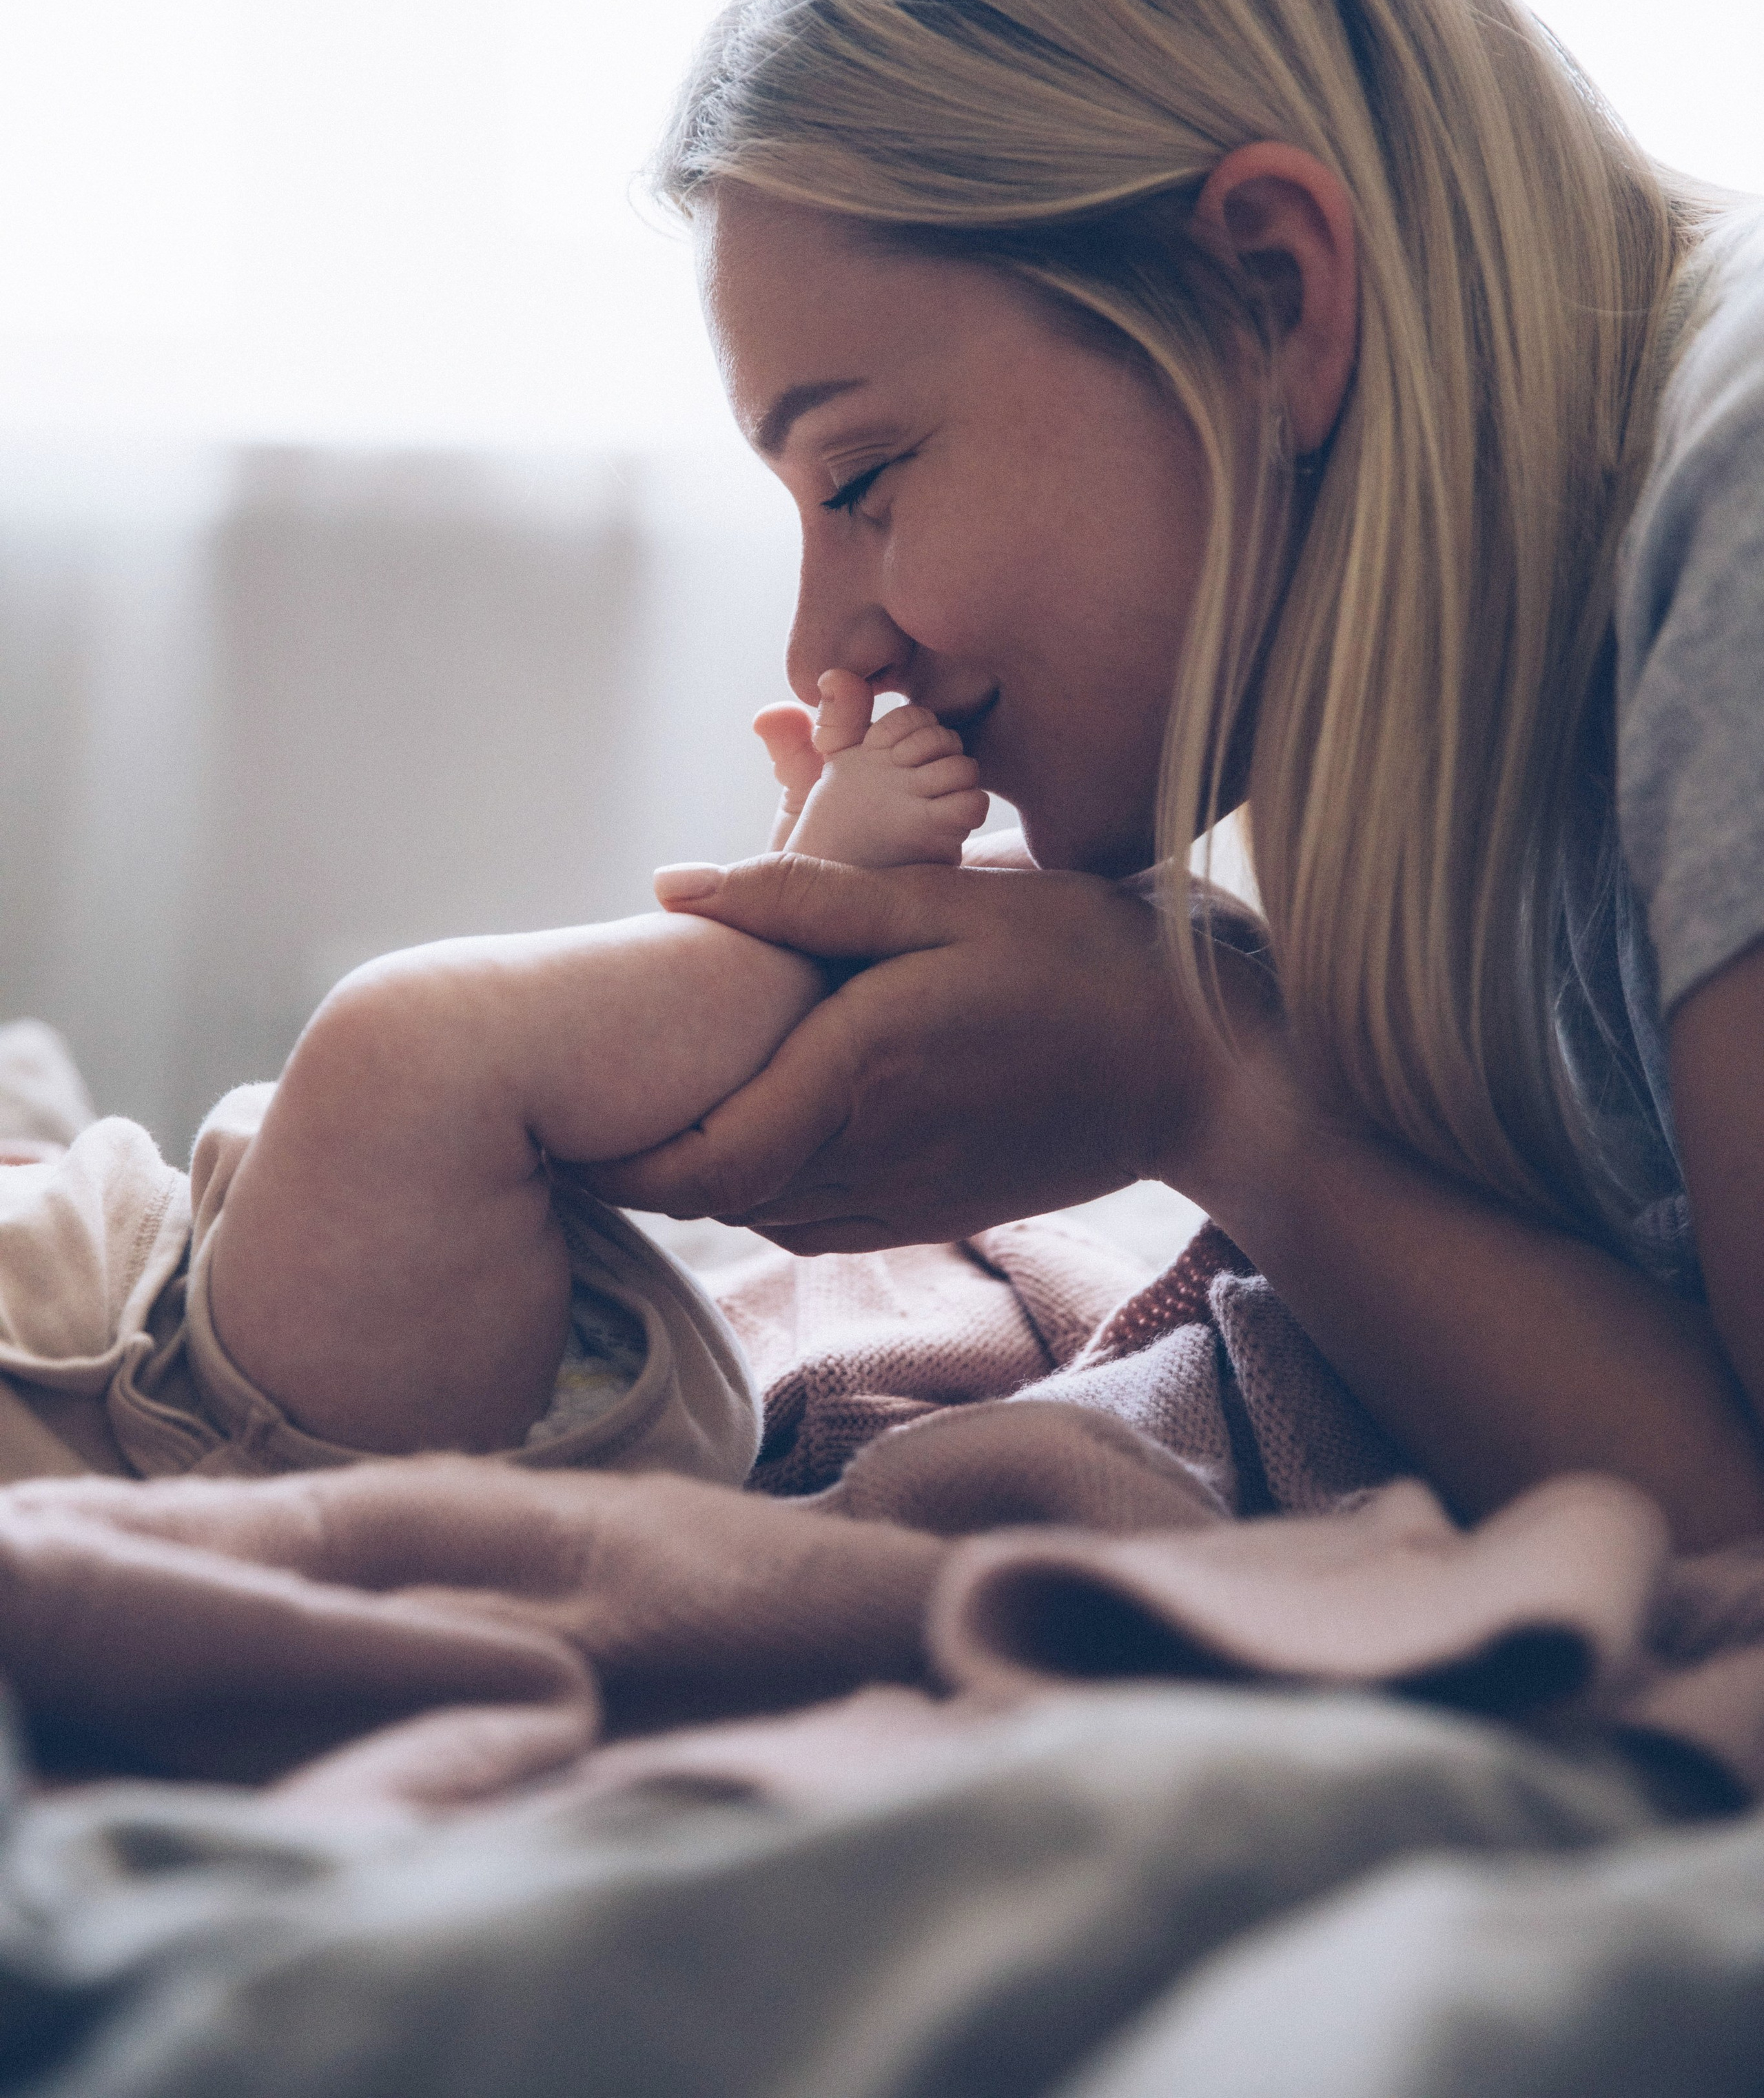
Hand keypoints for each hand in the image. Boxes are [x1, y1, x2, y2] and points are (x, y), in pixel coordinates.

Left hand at [584, 856, 1219, 1250]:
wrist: (1204, 1069)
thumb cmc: (1078, 959)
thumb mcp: (944, 899)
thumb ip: (804, 899)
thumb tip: (671, 887)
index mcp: (857, 1073)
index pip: (696, 1159)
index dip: (617, 1158)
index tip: (561, 1123)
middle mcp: (870, 1156)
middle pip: (715, 1195)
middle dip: (641, 1167)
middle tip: (581, 1116)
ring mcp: (906, 1198)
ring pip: (762, 1216)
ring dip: (705, 1179)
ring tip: (653, 1122)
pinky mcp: (935, 1212)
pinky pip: (818, 1223)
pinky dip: (768, 1193)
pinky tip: (761, 1138)